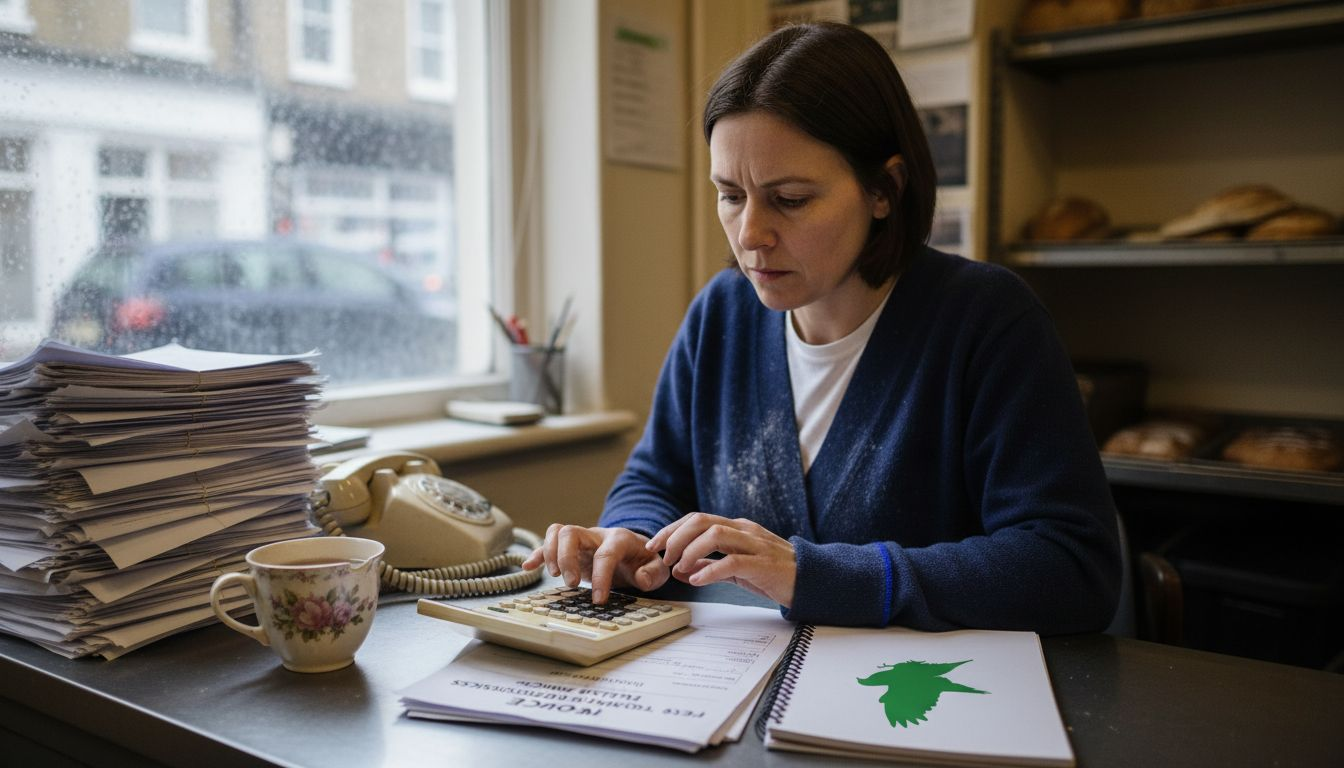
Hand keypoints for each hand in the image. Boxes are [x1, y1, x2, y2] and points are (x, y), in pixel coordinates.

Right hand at [521, 524, 669, 603]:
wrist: (635, 550)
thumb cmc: (643, 560)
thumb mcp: (657, 568)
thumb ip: (653, 573)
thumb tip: (640, 579)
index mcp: (619, 539)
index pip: (605, 553)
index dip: (601, 577)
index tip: (599, 600)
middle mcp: (596, 535)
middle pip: (571, 533)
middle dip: (566, 559)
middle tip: (572, 585)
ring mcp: (581, 540)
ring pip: (557, 532)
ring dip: (550, 553)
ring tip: (554, 577)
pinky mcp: (569, 548)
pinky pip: (547, 543)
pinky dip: (537, 554)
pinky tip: (528, 567)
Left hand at [645, 513, 795, 606]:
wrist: (811, 582)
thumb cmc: (773, 573)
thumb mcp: (736, 566)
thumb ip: (710, 563)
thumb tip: (680, 568)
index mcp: (736, 527)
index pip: (697, 518)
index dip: (671, 529)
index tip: (653, 545)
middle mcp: (744, 530)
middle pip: (701, 521)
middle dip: (675, 537)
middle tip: (662, 557)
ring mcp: (754, 545)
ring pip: (715, 534)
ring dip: (690, 550)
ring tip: (678, 568)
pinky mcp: (763, 564)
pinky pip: (732, 562)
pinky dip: (710, 569)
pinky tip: (696, 580)